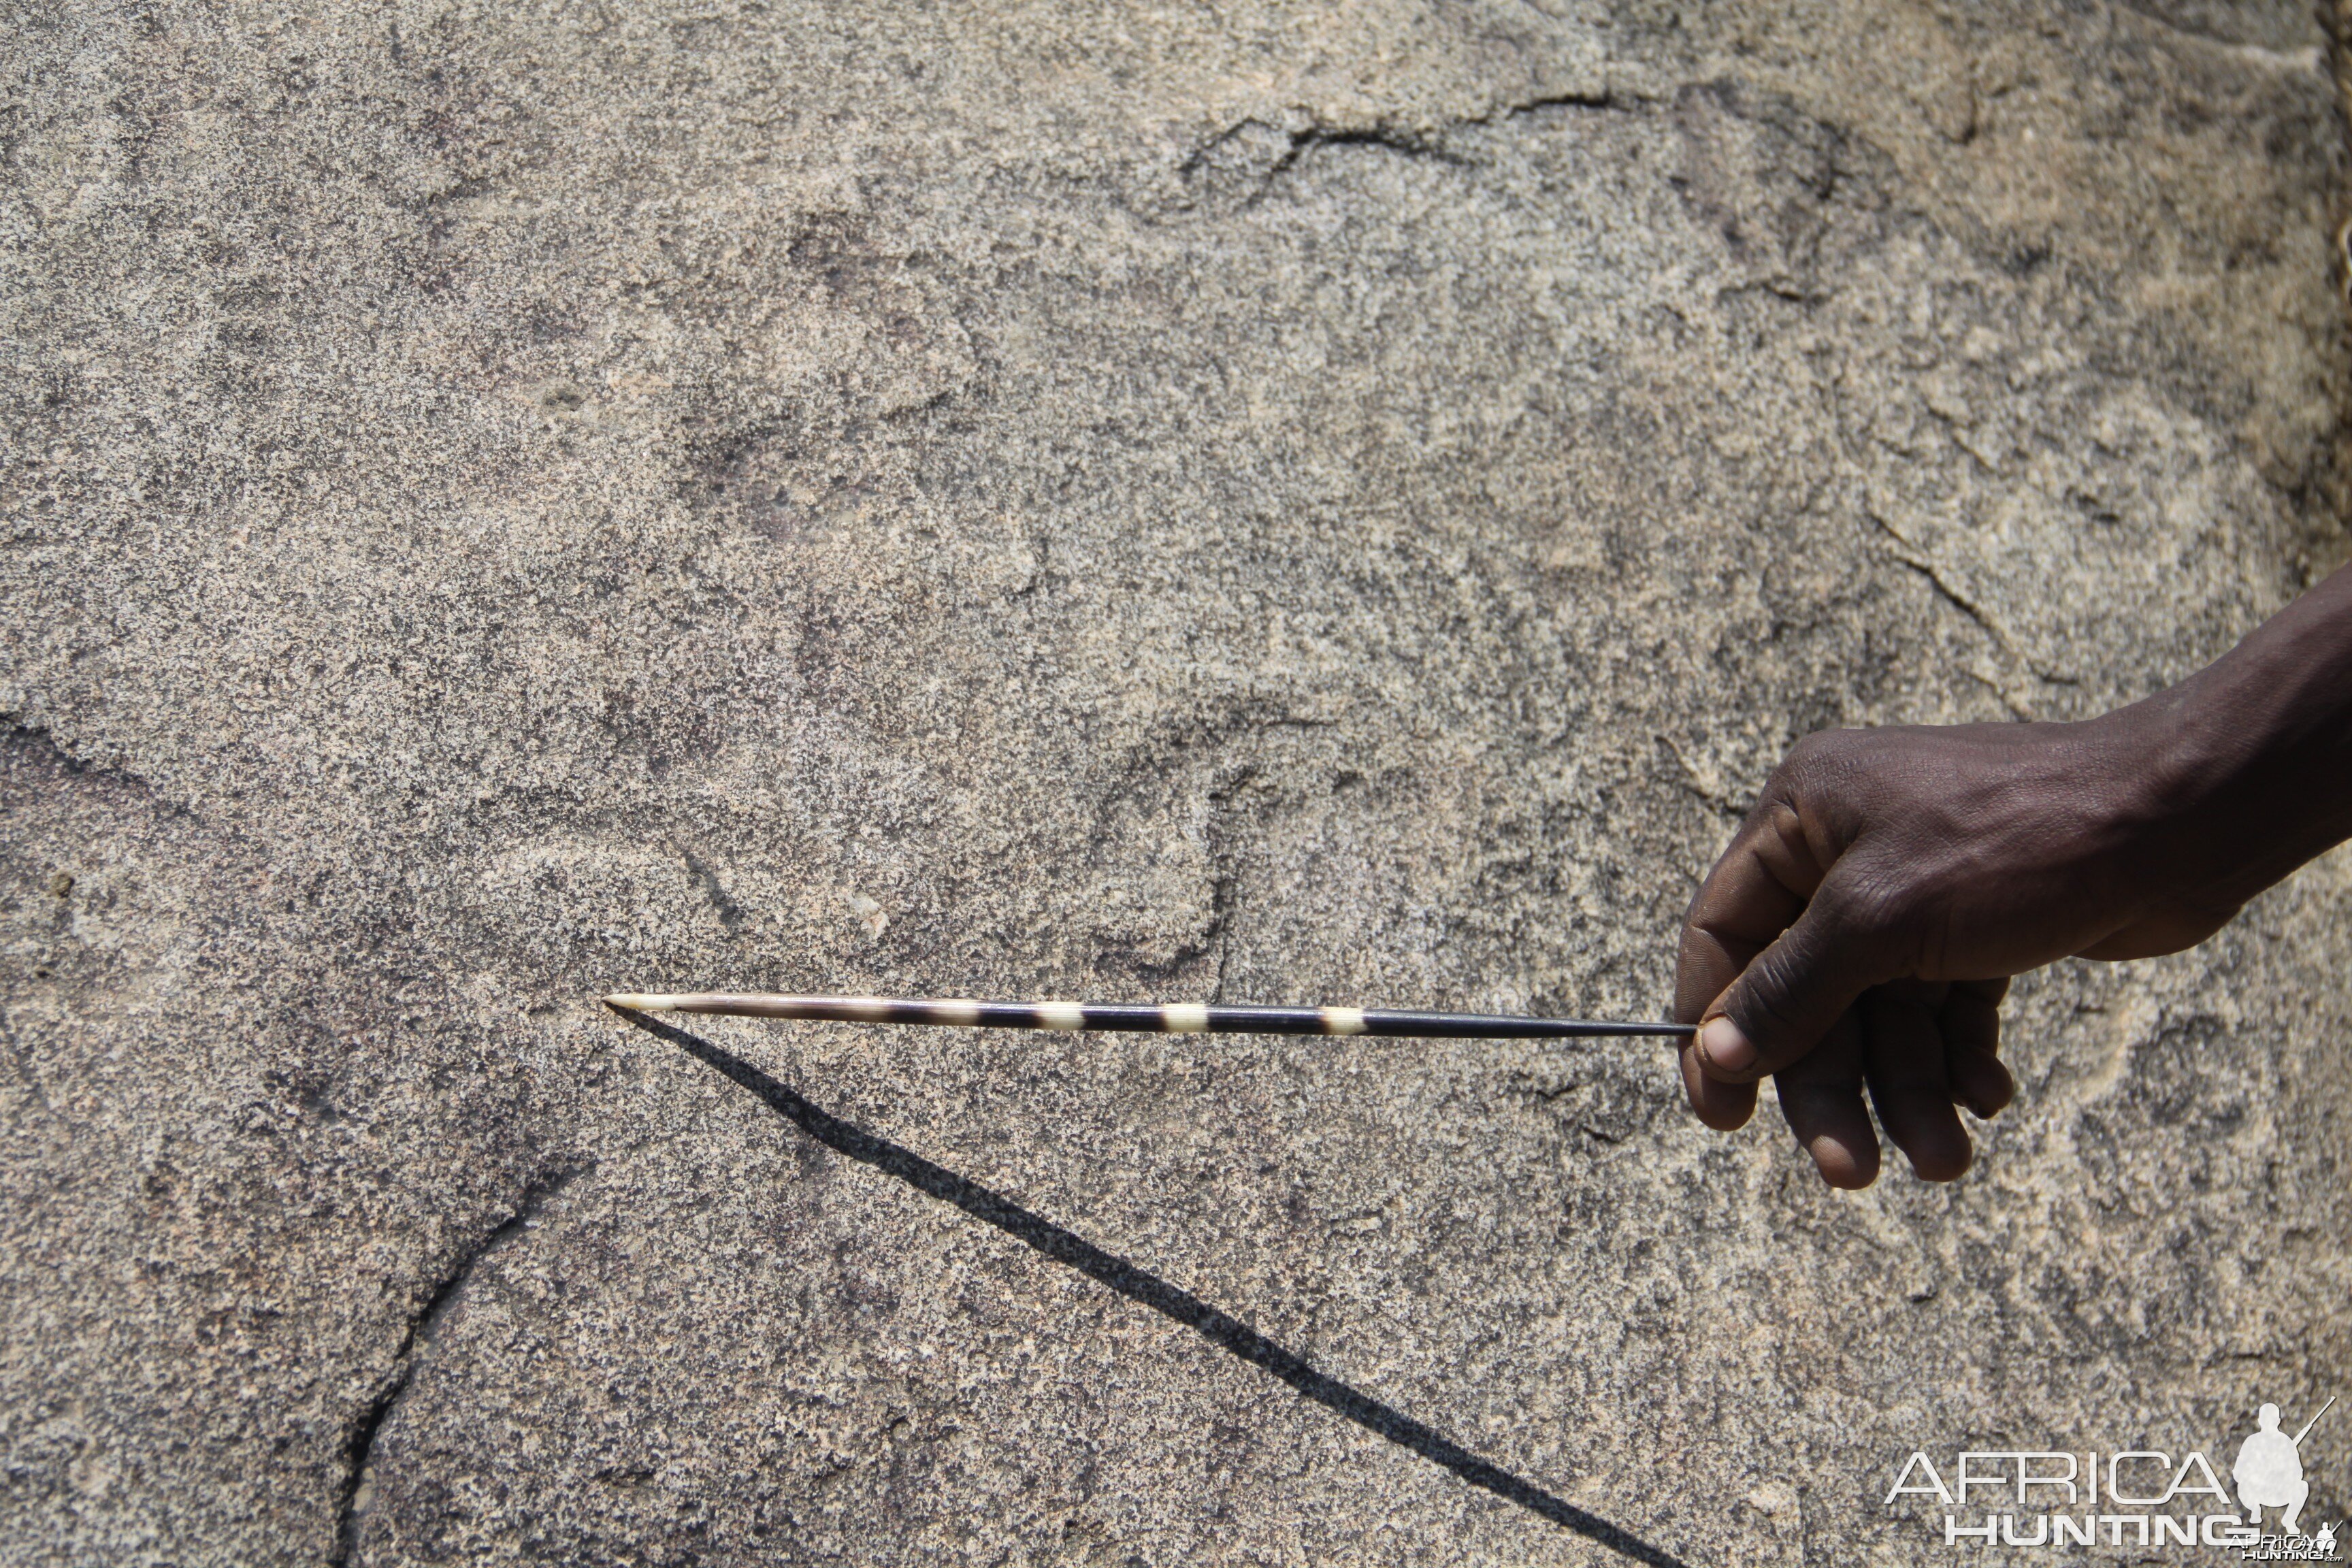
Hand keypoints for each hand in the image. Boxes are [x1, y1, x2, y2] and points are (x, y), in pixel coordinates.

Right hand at [1669, 715, 2241, 1186]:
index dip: (1715, 1025)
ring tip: (1945, 1159)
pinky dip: (1958, 1062)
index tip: (1722, 1115)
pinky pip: (1943, 1011)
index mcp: (1802, 814)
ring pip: (1882, 1015)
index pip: (1725, 932)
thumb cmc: (2020, 841)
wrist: (2180, 820)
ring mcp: (1916, 889)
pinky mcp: (1978, 925)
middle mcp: (1848, 847)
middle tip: (1849, 1171)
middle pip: (1807, 993)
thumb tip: (1717, 1055)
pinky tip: (1988, 1101)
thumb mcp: (1882, 917)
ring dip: (1907, 1092)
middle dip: (1834, 1085)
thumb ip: (1794, 989)